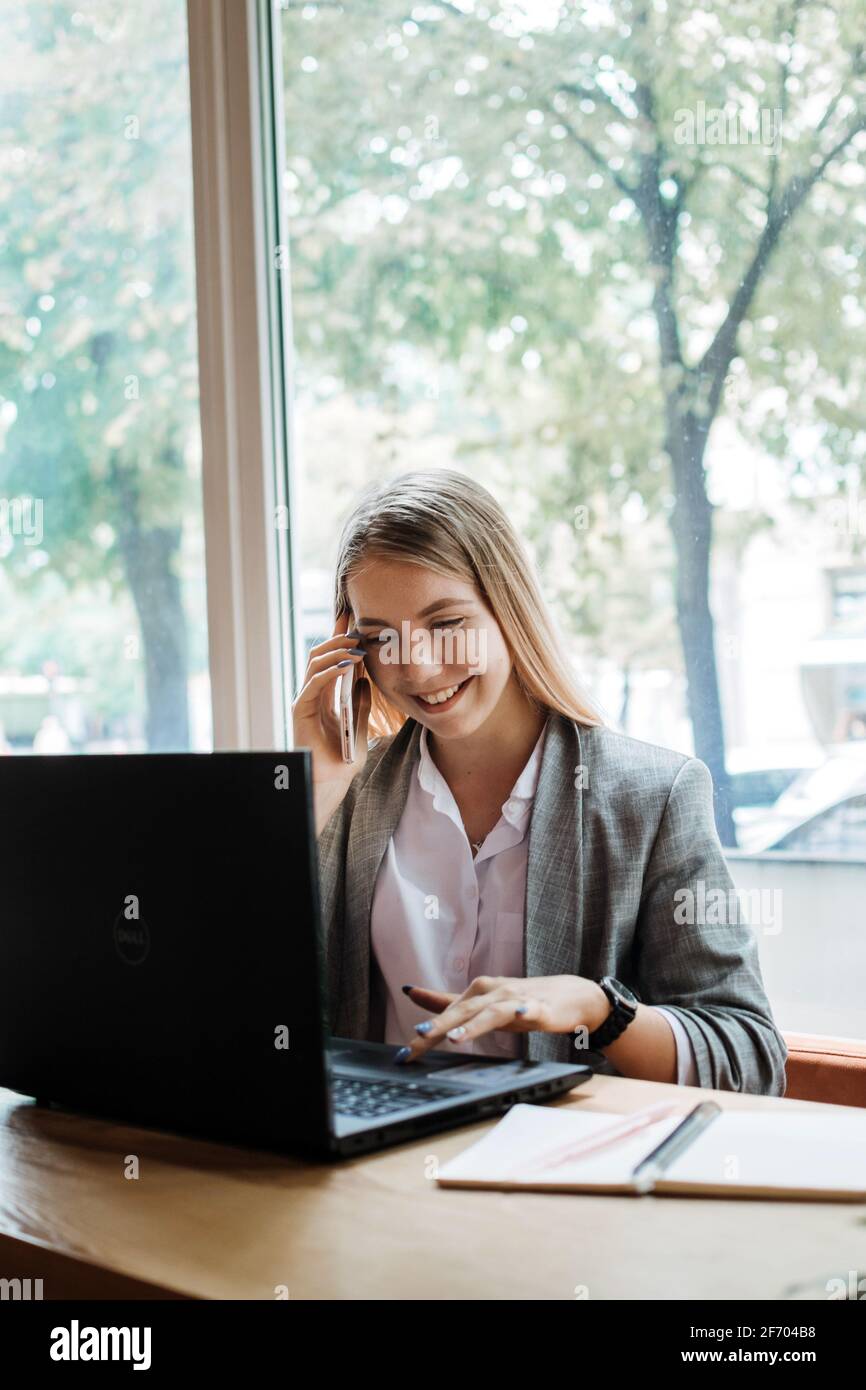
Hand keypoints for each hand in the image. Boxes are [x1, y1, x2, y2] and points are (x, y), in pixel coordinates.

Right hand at [291, 612, 370, 832]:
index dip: (339, 639)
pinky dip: (329, 671)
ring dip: (336, 651)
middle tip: (359, 630)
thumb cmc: (342, 759)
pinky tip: (346, 665)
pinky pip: (313, 683)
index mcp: (325, 696)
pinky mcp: (301, 710)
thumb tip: (364, 681)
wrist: (332, 781)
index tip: (353, 621)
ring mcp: (306, 701)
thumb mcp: (359, 725)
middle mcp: (313, 694)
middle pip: (320, 655)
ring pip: (315, 663)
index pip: (330, 660)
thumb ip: (361, 703)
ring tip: (356, 646)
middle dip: (338, 638)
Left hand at [396, 975, 610, 1063]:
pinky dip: (524, 1011)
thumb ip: (447, 1002)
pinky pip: (530, 1010)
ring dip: (474, 1022)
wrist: (572, 995)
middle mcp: (494, 992)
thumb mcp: (482, 1002)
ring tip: (456, 1037)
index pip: (446, 1011)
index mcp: (478, 992)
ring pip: (491, 1011)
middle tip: (418, 1037)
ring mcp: (517, 999)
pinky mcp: (540, 1008)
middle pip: (462, 1010)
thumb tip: (411, 992)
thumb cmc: (523, 1000)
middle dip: (440, 1025)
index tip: (404, 1052)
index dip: (425, 1030)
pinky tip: (521, 1015)